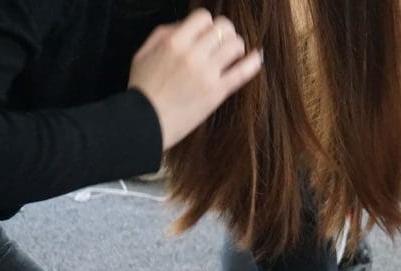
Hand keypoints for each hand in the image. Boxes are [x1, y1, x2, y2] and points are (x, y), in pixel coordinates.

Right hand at [128, 8, 262, 149]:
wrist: (145, 122)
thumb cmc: (143, 90)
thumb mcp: (143, 53)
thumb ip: (164, 34)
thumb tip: (185, 25)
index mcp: (173, 42)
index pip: (203, 17)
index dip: (208, 23)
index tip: (208, 33)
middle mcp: (192, 54)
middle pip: (223, 28)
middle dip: (226, 33)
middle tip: (224, 43)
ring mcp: (207, 73)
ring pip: (236, 45)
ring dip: (237, 47)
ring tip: (234, 54)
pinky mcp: (217, 92)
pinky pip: (242, 72)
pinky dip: (253, 62)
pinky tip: (257, 58)